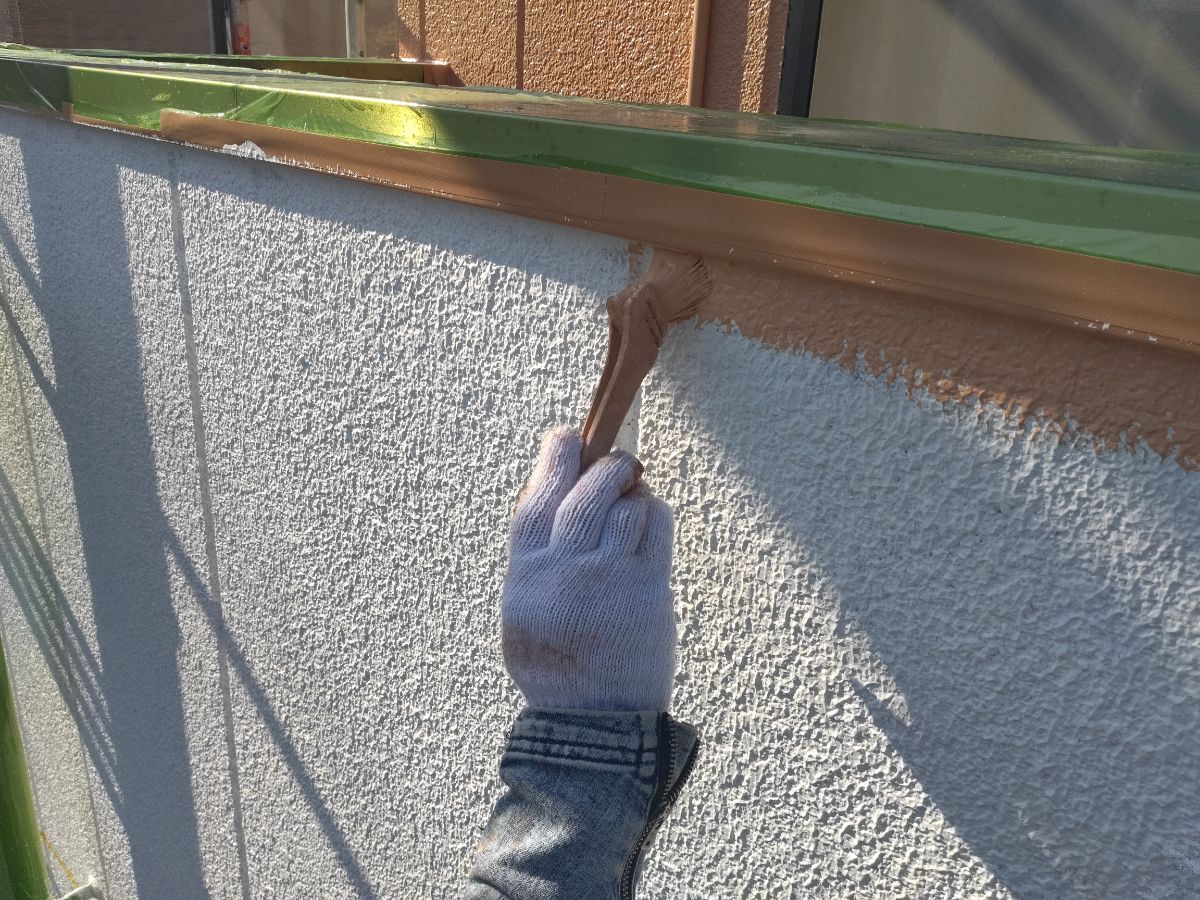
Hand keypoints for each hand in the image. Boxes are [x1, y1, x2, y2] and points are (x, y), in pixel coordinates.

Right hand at [501, 427, 676, 710]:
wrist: (593, 719)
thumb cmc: (557, 663)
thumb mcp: (522, 608)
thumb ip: (534, 556)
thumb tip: (550, 491)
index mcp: (527, 573)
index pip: (536, 498)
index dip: (552, 458)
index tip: (565, 437)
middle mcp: (565, 570)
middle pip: (586, 492)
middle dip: (605, 466)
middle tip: (618, 464)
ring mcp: (608, 577)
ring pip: (625, 505)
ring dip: (634, 491)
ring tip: (634, 498)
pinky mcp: (647, 586)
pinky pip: (655, 526)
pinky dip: (655, 512)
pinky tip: (650, 519)